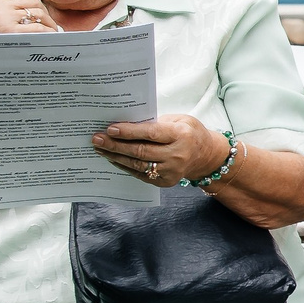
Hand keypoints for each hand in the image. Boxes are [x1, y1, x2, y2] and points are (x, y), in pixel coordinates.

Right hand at [0, 0, 63, 34]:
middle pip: (33, 2)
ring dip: (48, 24)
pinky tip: (48, 38)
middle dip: (45, 13)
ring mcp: (4, 18)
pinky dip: (47, 33)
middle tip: (50, 24)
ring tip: (51, 32)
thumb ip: (3, 5)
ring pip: (38, 14)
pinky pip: (38, 28)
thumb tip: (34, 6)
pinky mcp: (11, 32)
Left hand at [91, 114, 228, 186]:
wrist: (206, 156)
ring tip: (100, 148)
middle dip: (116, 145)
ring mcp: (171, 171)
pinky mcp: (165, 182)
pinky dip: (124, 166)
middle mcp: (177, 155)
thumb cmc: (189, 133)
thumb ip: (156, 122)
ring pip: (137, 164)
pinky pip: (140, 174)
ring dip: (115, 156)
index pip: (151, 134)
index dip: (129, 132)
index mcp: (181, 135)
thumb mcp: (179, 120)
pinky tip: (112, 158)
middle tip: (97, 139)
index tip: (110, 129)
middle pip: (141, 151)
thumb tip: (127, 124)